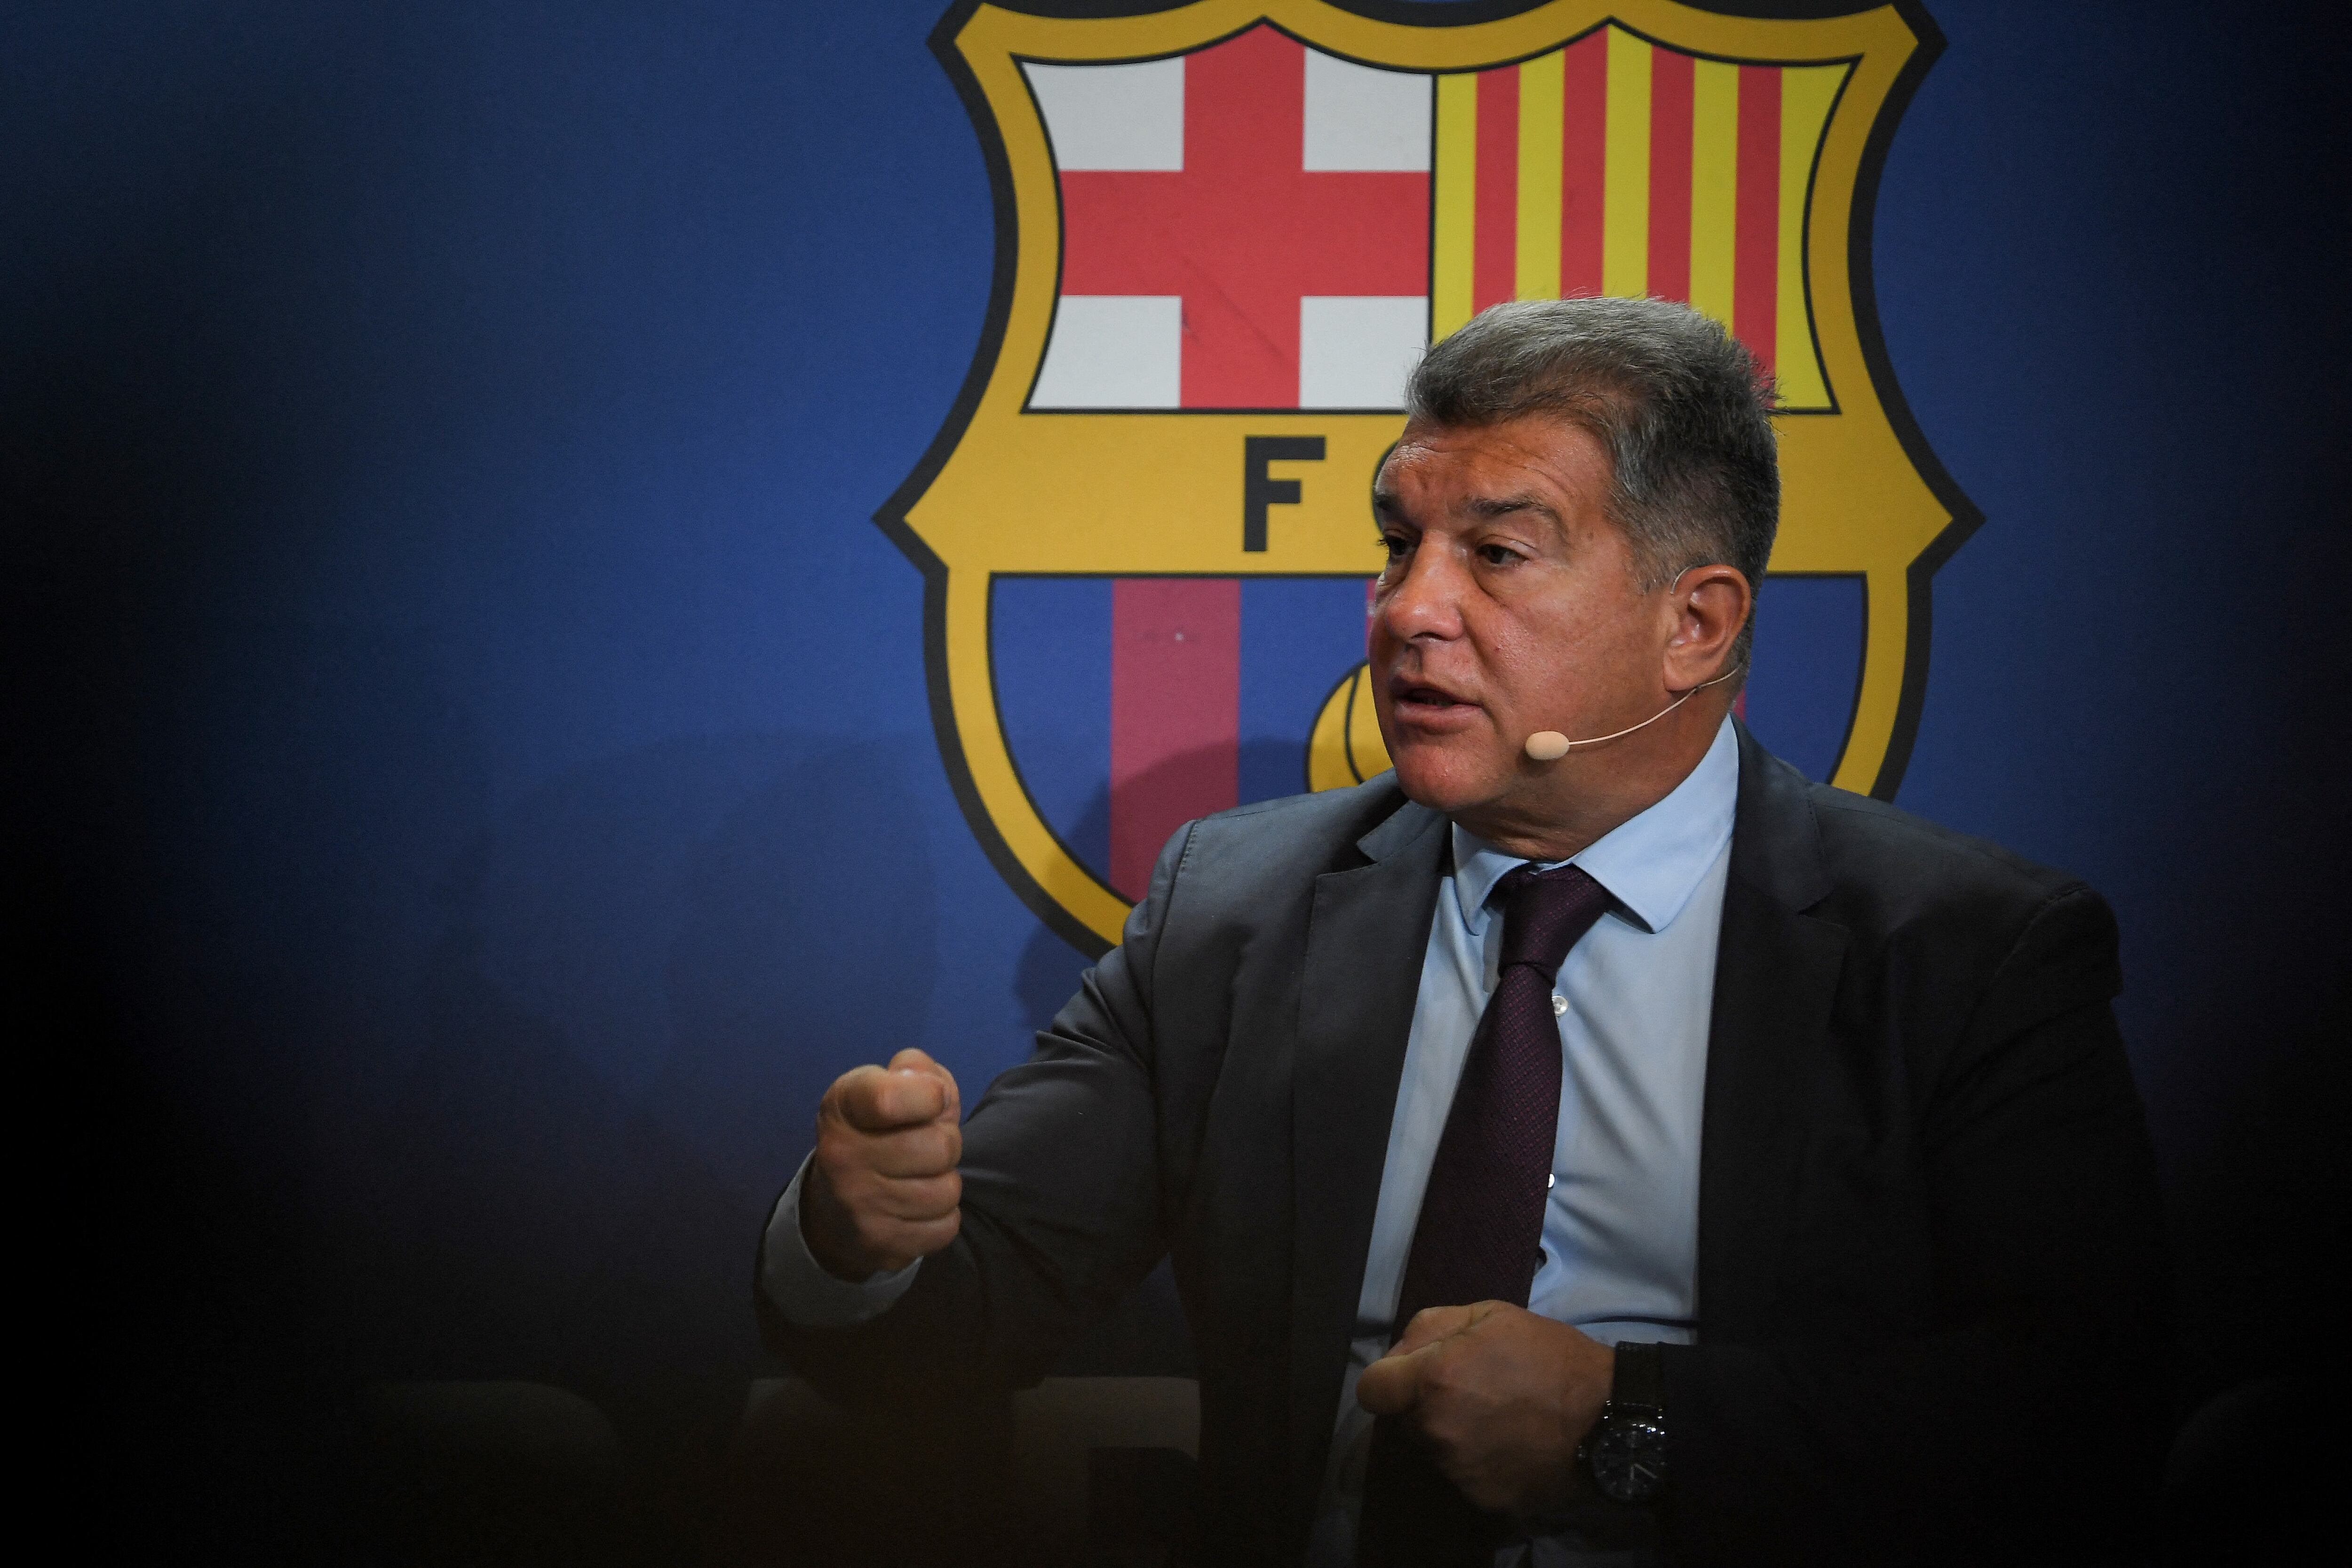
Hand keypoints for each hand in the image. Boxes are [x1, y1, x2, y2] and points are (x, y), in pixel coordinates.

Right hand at [800, 1048, 962, 1280]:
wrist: (836, 1205)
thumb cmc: (878, 1130)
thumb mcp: (890, 1085)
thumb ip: (919, 1071)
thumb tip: (938, 1091)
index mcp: (844, 1105)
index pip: (889, 1099)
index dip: (929, 1095)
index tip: (932, 1098)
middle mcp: (841, 1155)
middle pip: (941, 1147)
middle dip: (946, 1143)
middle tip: (925, 1146)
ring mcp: (858, 1205)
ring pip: (947, 1191)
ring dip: (945, 1183)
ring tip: (920, 1177)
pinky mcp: (878, 1244)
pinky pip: (945, 1227)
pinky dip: (942, 1218)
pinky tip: (917, 1208)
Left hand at [1355, 1301, 1614, 1513]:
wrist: (1607, 1420)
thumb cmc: (1551, 1358)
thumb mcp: (1492, 1315)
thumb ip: (1431, 1327)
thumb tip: (1399, 1353)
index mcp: (1434, 1378)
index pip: (1372, 1390)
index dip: (1387, 1380)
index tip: (1409, 1379)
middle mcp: (1437, 1430)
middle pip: (1404, 1421)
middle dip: (1425, 1404)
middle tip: (1472, 1391)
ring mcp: (1457, 1470)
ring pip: (1432, 1450)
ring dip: (1451, 1434)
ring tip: (1497, 1418)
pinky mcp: (1480, 1499)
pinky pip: (1461, 1477)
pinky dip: (1477, 1463)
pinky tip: (1509, 1445)